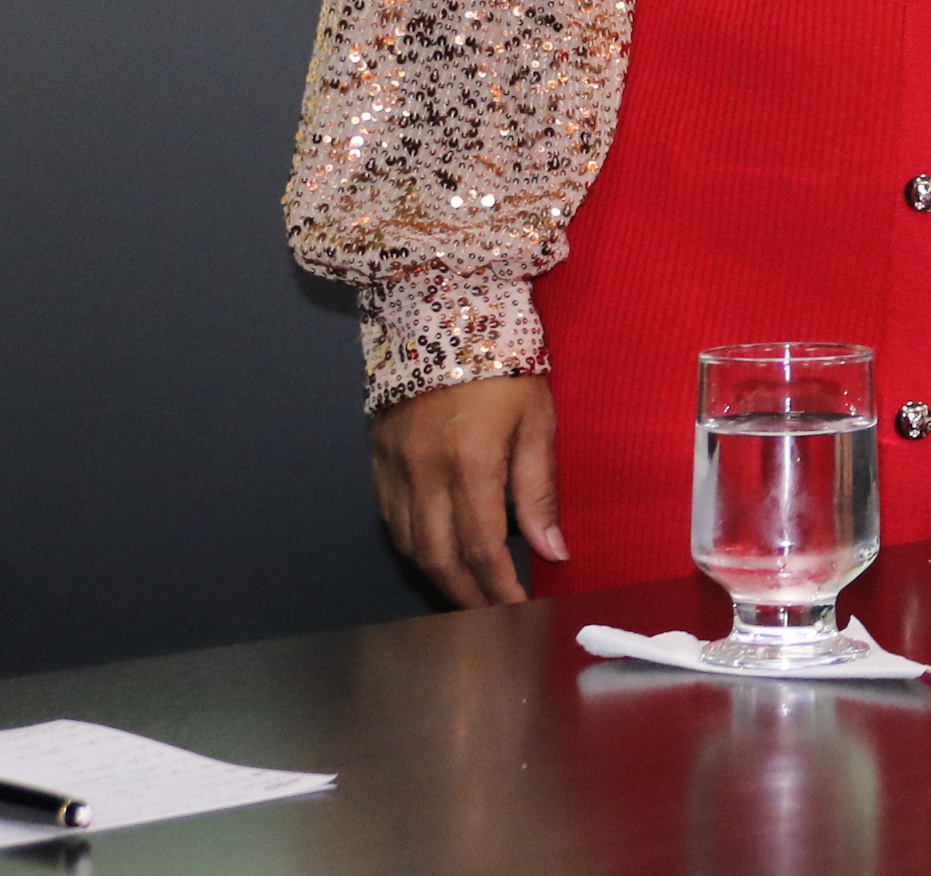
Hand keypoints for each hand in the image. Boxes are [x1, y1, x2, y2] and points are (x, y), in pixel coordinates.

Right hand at [372, 375, 565, 607]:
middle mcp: (424, 472)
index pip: (483, 547)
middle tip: (493, 616)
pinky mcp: (376, 458)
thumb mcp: (537, 421)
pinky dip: (412, 546)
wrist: (446, 314)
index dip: (499, 589)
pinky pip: (390, 519)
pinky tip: (435, 555)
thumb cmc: (506, 366)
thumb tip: (554, 552)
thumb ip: (540, 490)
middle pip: (438, 558)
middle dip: (467, 596)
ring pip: (408, 545)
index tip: (518, 611)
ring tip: (468, 595)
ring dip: (438, 577)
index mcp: (470, 462)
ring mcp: (394, 467)